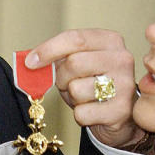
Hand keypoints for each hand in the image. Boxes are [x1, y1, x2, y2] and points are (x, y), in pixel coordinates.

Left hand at [26, 29, 145, 147]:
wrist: (121, 115)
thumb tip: (30, 62)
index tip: (31, 62)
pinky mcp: (120, 110)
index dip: (49, 49)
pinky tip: (92, 112)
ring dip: (72, 97)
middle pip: (73, 63)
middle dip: (61, 77)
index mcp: (111, 41)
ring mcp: (124, 85)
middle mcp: (122, 59)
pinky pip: (81, 113)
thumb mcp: (79, 64)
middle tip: (67, 84)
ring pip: (76, 89)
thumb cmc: (94, 84)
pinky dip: (80, 115)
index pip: (75, 38)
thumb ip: (58, 57)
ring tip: (84, 98)